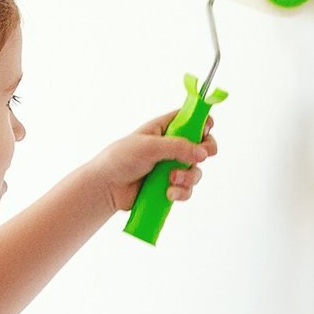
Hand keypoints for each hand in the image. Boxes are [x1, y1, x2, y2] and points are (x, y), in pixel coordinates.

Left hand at [86, 109, 219, 212]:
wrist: (106, 188)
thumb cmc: (121, 159)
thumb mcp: (149, 147)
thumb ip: (177, 147)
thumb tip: (203, 153)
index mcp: (165, 129)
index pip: (191, 119)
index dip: (203, 122)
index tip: (206, 130)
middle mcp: (171, 147)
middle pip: (202, 145)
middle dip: (205, 151)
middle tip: (201, 157)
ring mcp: (171, 168)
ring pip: (196, 171)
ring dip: (189, 176)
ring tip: (172, 180)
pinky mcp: (169, 188)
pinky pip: (187, 190)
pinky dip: (182, 192)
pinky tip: (168, 193)